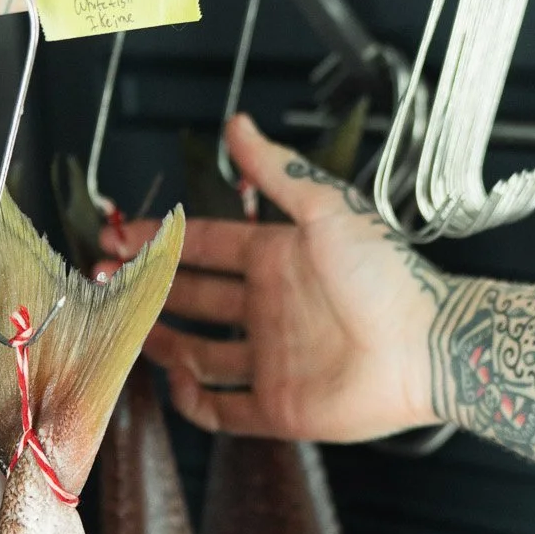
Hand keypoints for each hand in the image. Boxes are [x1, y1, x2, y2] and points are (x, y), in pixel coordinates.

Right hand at [101, 115, 448, 440]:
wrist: (429, 348)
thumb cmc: (389, 277)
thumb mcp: (328, 210)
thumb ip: (278, 171)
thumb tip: (239, 124)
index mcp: (280, 259)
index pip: (207, 247)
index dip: (162, 240)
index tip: (120, 237)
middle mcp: (271, 308)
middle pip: (195, 297)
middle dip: (149, 288)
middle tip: (105, 281)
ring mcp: (273, 359)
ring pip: (200, 351)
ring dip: (163, 339)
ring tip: (126, 328)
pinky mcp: (280, 407)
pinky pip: (225, 409)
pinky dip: (195, 400)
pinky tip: (175, 382)